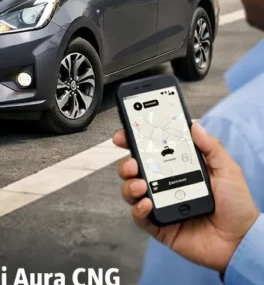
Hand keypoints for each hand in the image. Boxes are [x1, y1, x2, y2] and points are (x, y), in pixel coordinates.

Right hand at [114, 123, 259, 272]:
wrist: (240, 240)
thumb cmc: (237, 207)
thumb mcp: (228, 171)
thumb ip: (211, 147)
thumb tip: (195, 127)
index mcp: (180, 170)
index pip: (153, 153)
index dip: (136, 142)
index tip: (126, 135)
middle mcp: (166, 186)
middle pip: (136, 170)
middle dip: (126, 163)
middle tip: (132, 162)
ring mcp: (161, 205)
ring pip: (132, 191)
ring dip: (130, 185)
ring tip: (141, 185)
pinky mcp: (158, 225)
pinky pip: (139, 216)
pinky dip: (138, 208)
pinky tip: (146, 204)